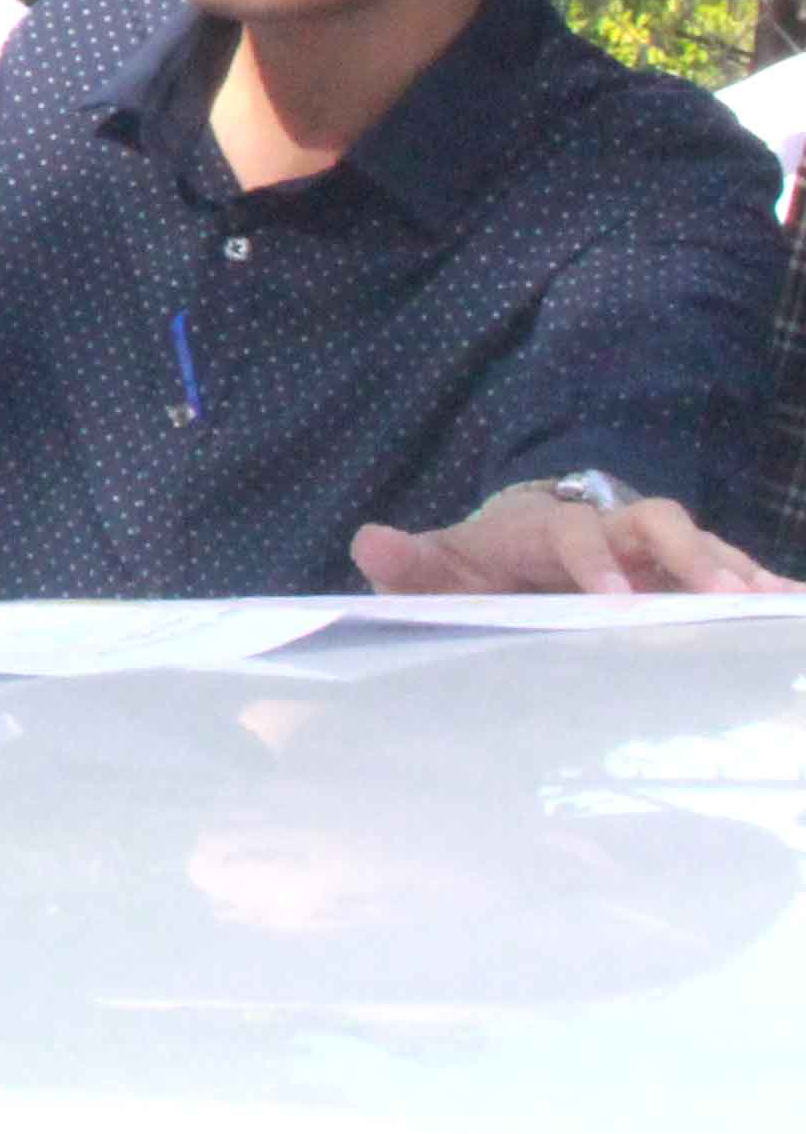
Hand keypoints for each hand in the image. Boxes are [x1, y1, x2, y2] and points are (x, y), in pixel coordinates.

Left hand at [354, 487, 802, 598]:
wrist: (508, 556)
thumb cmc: (473, 569)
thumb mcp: (438, 570)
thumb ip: (408, 563)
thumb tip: (370, 542)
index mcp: (545, 526)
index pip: (574, 531)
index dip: (595, 559)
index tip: (613, 597)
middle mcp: (609, 528)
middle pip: (658, 523)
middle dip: (689, 556)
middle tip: (721, 597)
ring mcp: (652, 550)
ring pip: (704, 547)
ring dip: (738, 572)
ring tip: (774, 606)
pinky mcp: (680, 575)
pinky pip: (726, 576)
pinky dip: (761, 587)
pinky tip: (790, 611)